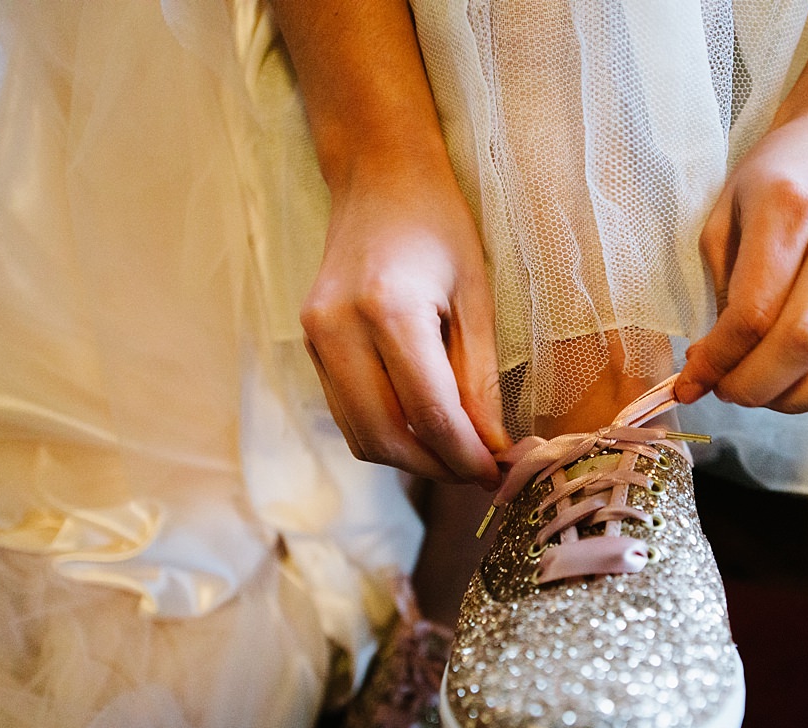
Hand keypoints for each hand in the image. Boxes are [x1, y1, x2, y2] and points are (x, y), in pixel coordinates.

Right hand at [301, 161, 509, 489]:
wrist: (377, 175)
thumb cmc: (438, 223)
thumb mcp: (476, 294)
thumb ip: (480, 377)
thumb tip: (491, 445)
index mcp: (387, 309)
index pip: (428, 412)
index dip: (465, 454)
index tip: (499, 473)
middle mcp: (338, 328)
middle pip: (385, 436)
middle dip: (438, 466)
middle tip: (481, 472)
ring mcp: (315, 337)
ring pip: (360, 434)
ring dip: (410, 458)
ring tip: (458, 454)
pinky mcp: (309, 343)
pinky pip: (346, 411)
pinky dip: (386, 433)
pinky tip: (425, 428)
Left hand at [676, 104, 807, 411]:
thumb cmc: (775, 178)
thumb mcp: (726, 214)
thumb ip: (719, 291)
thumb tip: (711, 370)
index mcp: (790, 207)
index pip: (754, 312)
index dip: (719, 362)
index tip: (696, 381)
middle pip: (807, 342)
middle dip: (757, 388)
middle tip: (732, 392)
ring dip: (805, 398)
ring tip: (775, 389)